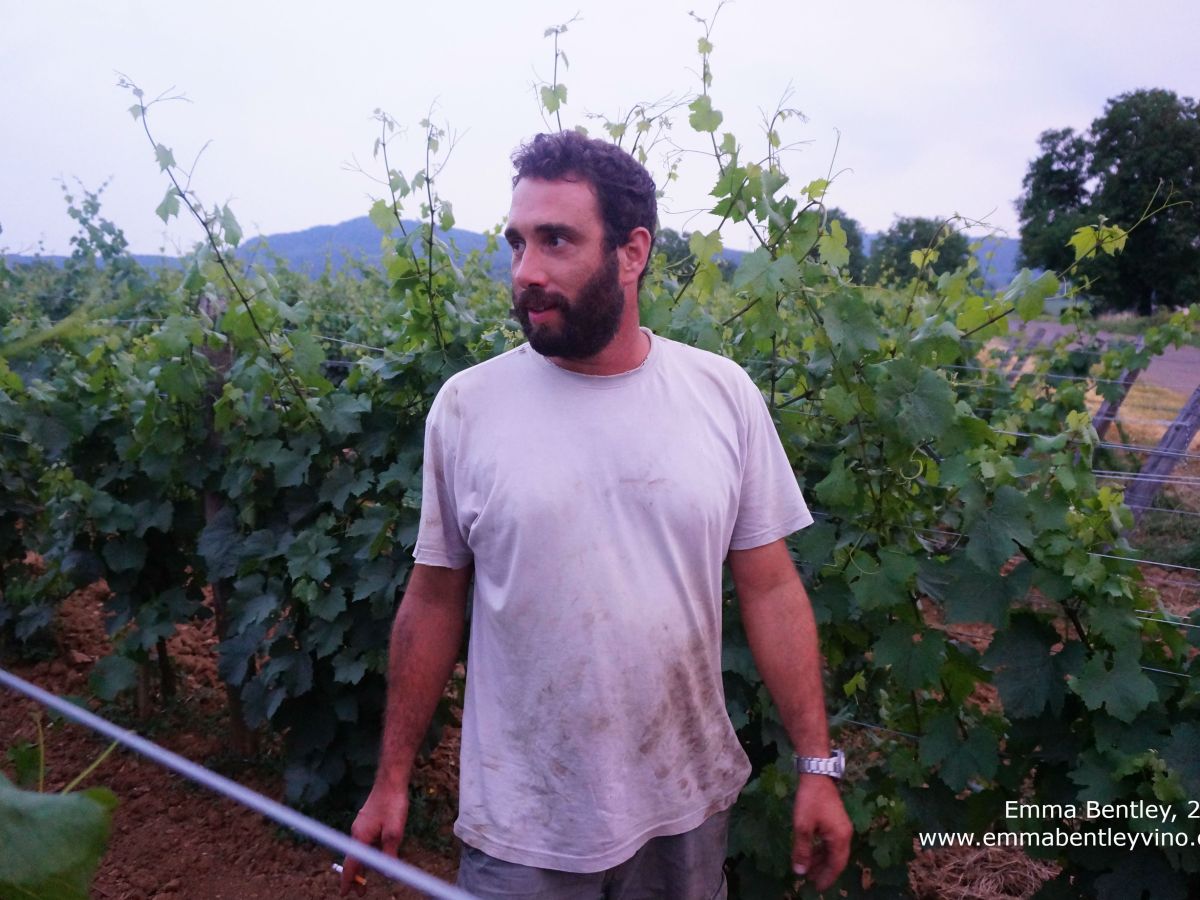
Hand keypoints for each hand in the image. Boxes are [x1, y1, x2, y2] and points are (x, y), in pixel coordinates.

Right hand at [340, 779, 410, 895]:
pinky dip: (368, 851)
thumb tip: (387, 871)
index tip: (345, 894)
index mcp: (361, 837)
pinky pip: (365, 840)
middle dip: (356, 876)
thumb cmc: (392, 804)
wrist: (391, 782)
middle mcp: (357, 832)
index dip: (349, 881)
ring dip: (364, 863)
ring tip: (368, 877)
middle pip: (354, 859)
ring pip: (360, 849)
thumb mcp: (394, 832)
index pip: (352, 865)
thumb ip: (389, 853)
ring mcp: (361, 825)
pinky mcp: (366, 820)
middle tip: (361, 891)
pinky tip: (377, 852)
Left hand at [791, 775, 851, 891]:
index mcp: (840, 838)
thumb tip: (800, 871)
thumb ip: (802, 850)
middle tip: (811, 881)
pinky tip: (811, 852)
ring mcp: (842, 827)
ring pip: (833, 850)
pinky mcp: (836, 821)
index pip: (836, 865)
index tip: (817, 888)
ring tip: (808, 869)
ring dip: (822, 860)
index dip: (827, 878)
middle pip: (836, 859)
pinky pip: (831, 842)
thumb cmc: (810, 800)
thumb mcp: (802, 826)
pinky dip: (822, 849)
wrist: (817, 774)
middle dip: (824, 871)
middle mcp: (845, 834)